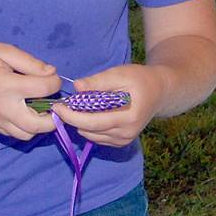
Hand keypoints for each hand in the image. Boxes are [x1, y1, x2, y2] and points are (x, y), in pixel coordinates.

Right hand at [0, 42, 61, 140]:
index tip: (51, 76)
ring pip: (27, 135)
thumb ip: (29, 62)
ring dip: (39, 125)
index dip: (54, 82)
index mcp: (7, 85)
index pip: (43, 89)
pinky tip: (23, 112)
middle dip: (54, 116)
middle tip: (54, 103)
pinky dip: (24, 127)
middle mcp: (3, 107)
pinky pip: (13, 134)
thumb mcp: (2, 50)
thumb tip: (51, 73)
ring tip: (39, 109)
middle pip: (40, 125)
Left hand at [51, 63, 168, 147]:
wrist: (158, 91)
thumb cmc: (138, 79)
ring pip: (91, 135)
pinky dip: (88, 127)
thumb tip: (76, 87)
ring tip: (75, 106)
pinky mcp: (121, 141)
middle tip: (60, 105)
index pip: (94, 122)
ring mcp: (124, 139)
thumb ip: (97, 82)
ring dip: (79, 123)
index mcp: (128, 117)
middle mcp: (126, 133)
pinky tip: (87, 113)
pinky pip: (97, 137)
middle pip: (90, 130)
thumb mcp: (119, 74)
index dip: (72, 116)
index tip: (57, 106)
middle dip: (72, 119)